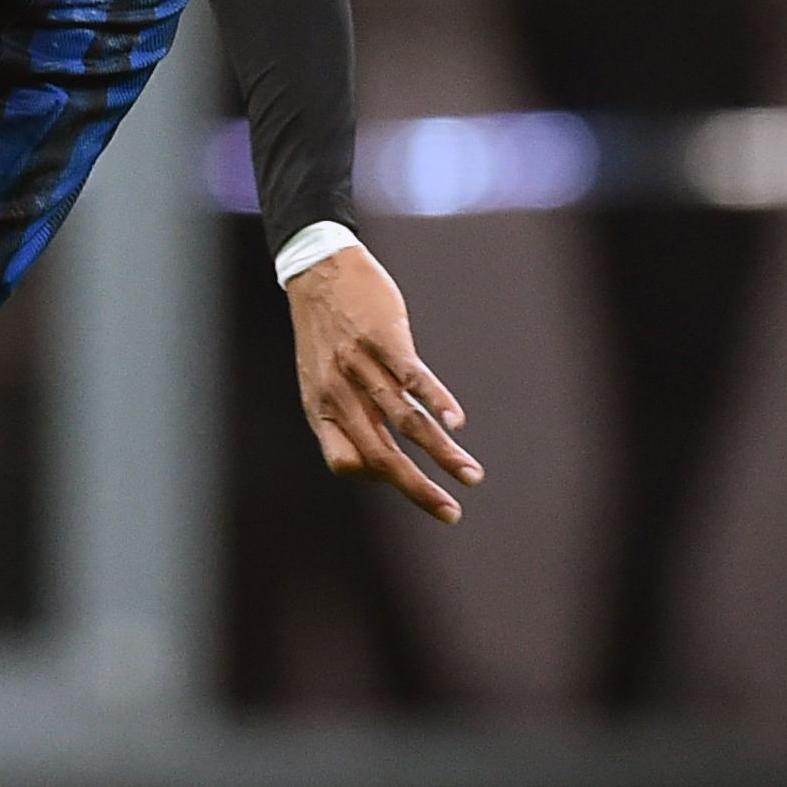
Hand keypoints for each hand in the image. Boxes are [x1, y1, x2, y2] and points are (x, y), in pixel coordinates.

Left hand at [288, 246, 480, 522]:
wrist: (316, 271)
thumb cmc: (323, 332)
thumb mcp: (318, 381)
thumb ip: (344, 418)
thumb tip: (373, 461)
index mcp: (322, 408)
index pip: (347, 462)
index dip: (376, 478)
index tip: (407, 481)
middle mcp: (338, 394)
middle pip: (381, 455)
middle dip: (418, 489)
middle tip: (451, 514)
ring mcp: (360, 366)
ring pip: (406, 422)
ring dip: (442, 454)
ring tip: (471, 477)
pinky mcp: (383, 339)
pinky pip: (412, 378)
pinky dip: (437, 401)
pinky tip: (457, 423)